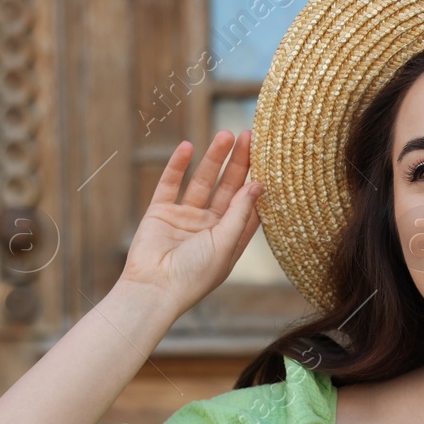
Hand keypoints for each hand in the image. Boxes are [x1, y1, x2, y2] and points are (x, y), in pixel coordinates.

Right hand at [118, 130, 263, 316]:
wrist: (153, 288)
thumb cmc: (195, 274)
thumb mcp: (225, 243)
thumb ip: (240, 212)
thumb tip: (258, 184)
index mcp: (230, 239)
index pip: (248, 206)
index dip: (257, 183)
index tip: (270, 158)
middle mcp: (210, 227)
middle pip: (228, 188)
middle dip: (239, 163)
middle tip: (250, 136)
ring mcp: (185, 218)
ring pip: (202, 182)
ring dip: (213, 159)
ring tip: (226, 135)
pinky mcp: (160, 212)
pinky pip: (171, 184)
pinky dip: (178, 166)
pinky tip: (189, 147)